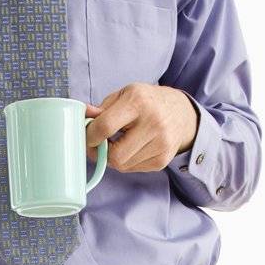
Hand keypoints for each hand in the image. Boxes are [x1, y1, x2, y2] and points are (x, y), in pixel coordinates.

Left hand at [85, 84, 199, 173]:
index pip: (105, 127)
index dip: (90, 136)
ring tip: (119, 142)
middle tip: (99, 144)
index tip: (88, 136)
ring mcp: (161, 144)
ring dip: (113, 157)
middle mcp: (153, 123)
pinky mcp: (163, 160)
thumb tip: (83, 119)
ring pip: (122, 165)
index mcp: (138, 102)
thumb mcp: (125, 95)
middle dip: (101, 152)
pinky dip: (126, 161)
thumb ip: (102, 108)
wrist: (182, 114)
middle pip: (114, 155)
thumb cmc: (148, 102)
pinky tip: (132, 147)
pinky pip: (133, 169)